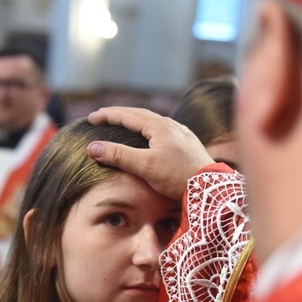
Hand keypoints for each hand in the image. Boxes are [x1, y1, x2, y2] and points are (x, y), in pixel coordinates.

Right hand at [87, 107, 213, 199]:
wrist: (210, 187)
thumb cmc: (177, 176)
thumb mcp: (144, 166)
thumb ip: (118, 155)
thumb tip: (93, 147)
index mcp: (158, 125)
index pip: (126, 114)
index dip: (107, 115)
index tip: (91, 118)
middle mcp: (170, 124)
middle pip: (139, 114)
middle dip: (119, 115)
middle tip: (102, 118)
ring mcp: (181, 133)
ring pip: (152, 122)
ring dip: (134, 121)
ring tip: (122, 125)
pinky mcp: (187, 143)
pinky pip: (162, 131)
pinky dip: (147, 131)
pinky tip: (149, 138)